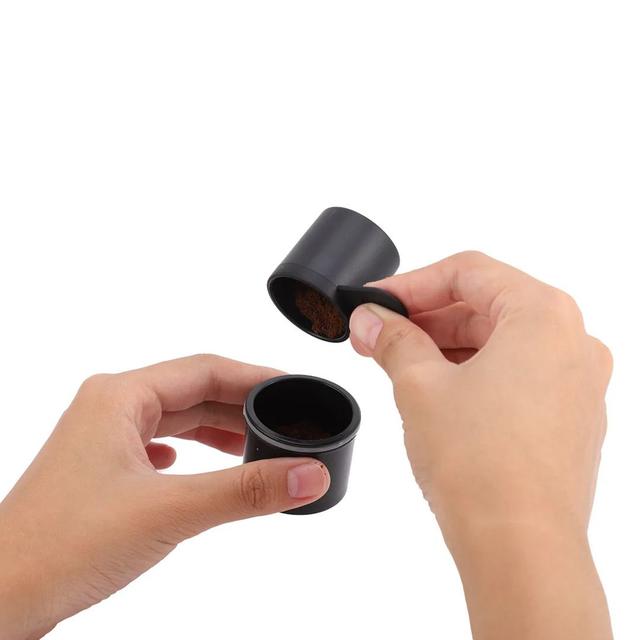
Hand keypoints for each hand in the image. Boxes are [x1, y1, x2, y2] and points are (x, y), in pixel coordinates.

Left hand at [0, 355, 329, 639]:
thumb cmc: (60, 547)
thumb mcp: (170, 511)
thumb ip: (246, 491)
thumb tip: (309, 473)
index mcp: (119, 397)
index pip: (205, 369)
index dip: (256, 377)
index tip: (294, 387)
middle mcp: (110, 408)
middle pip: (193, 391)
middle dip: (241, 407)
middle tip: (286, 421)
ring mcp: (103, 438)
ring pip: (176, 419)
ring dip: (217, 430)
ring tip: (257, 445)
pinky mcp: (102, 469)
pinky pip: (158, 445)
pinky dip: (189, 451)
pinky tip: (198, 465)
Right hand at [349, 251, 612, 639]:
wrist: (521, 549)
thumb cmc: (482, 465)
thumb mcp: (419, 386)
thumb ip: (393, 340)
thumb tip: (371, 320)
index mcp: (543, 316)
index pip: (468, 271)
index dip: (411, 283)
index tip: (375, 300)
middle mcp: (572, 342)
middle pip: (486, 305)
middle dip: (425, 317)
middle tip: (377, 332)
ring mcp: (576, 383)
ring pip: (500, 342)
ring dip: (446, 345)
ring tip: (398, 362)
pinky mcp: (568, 418)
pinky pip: (516, 375)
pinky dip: (473, 372)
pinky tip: (435, 389)